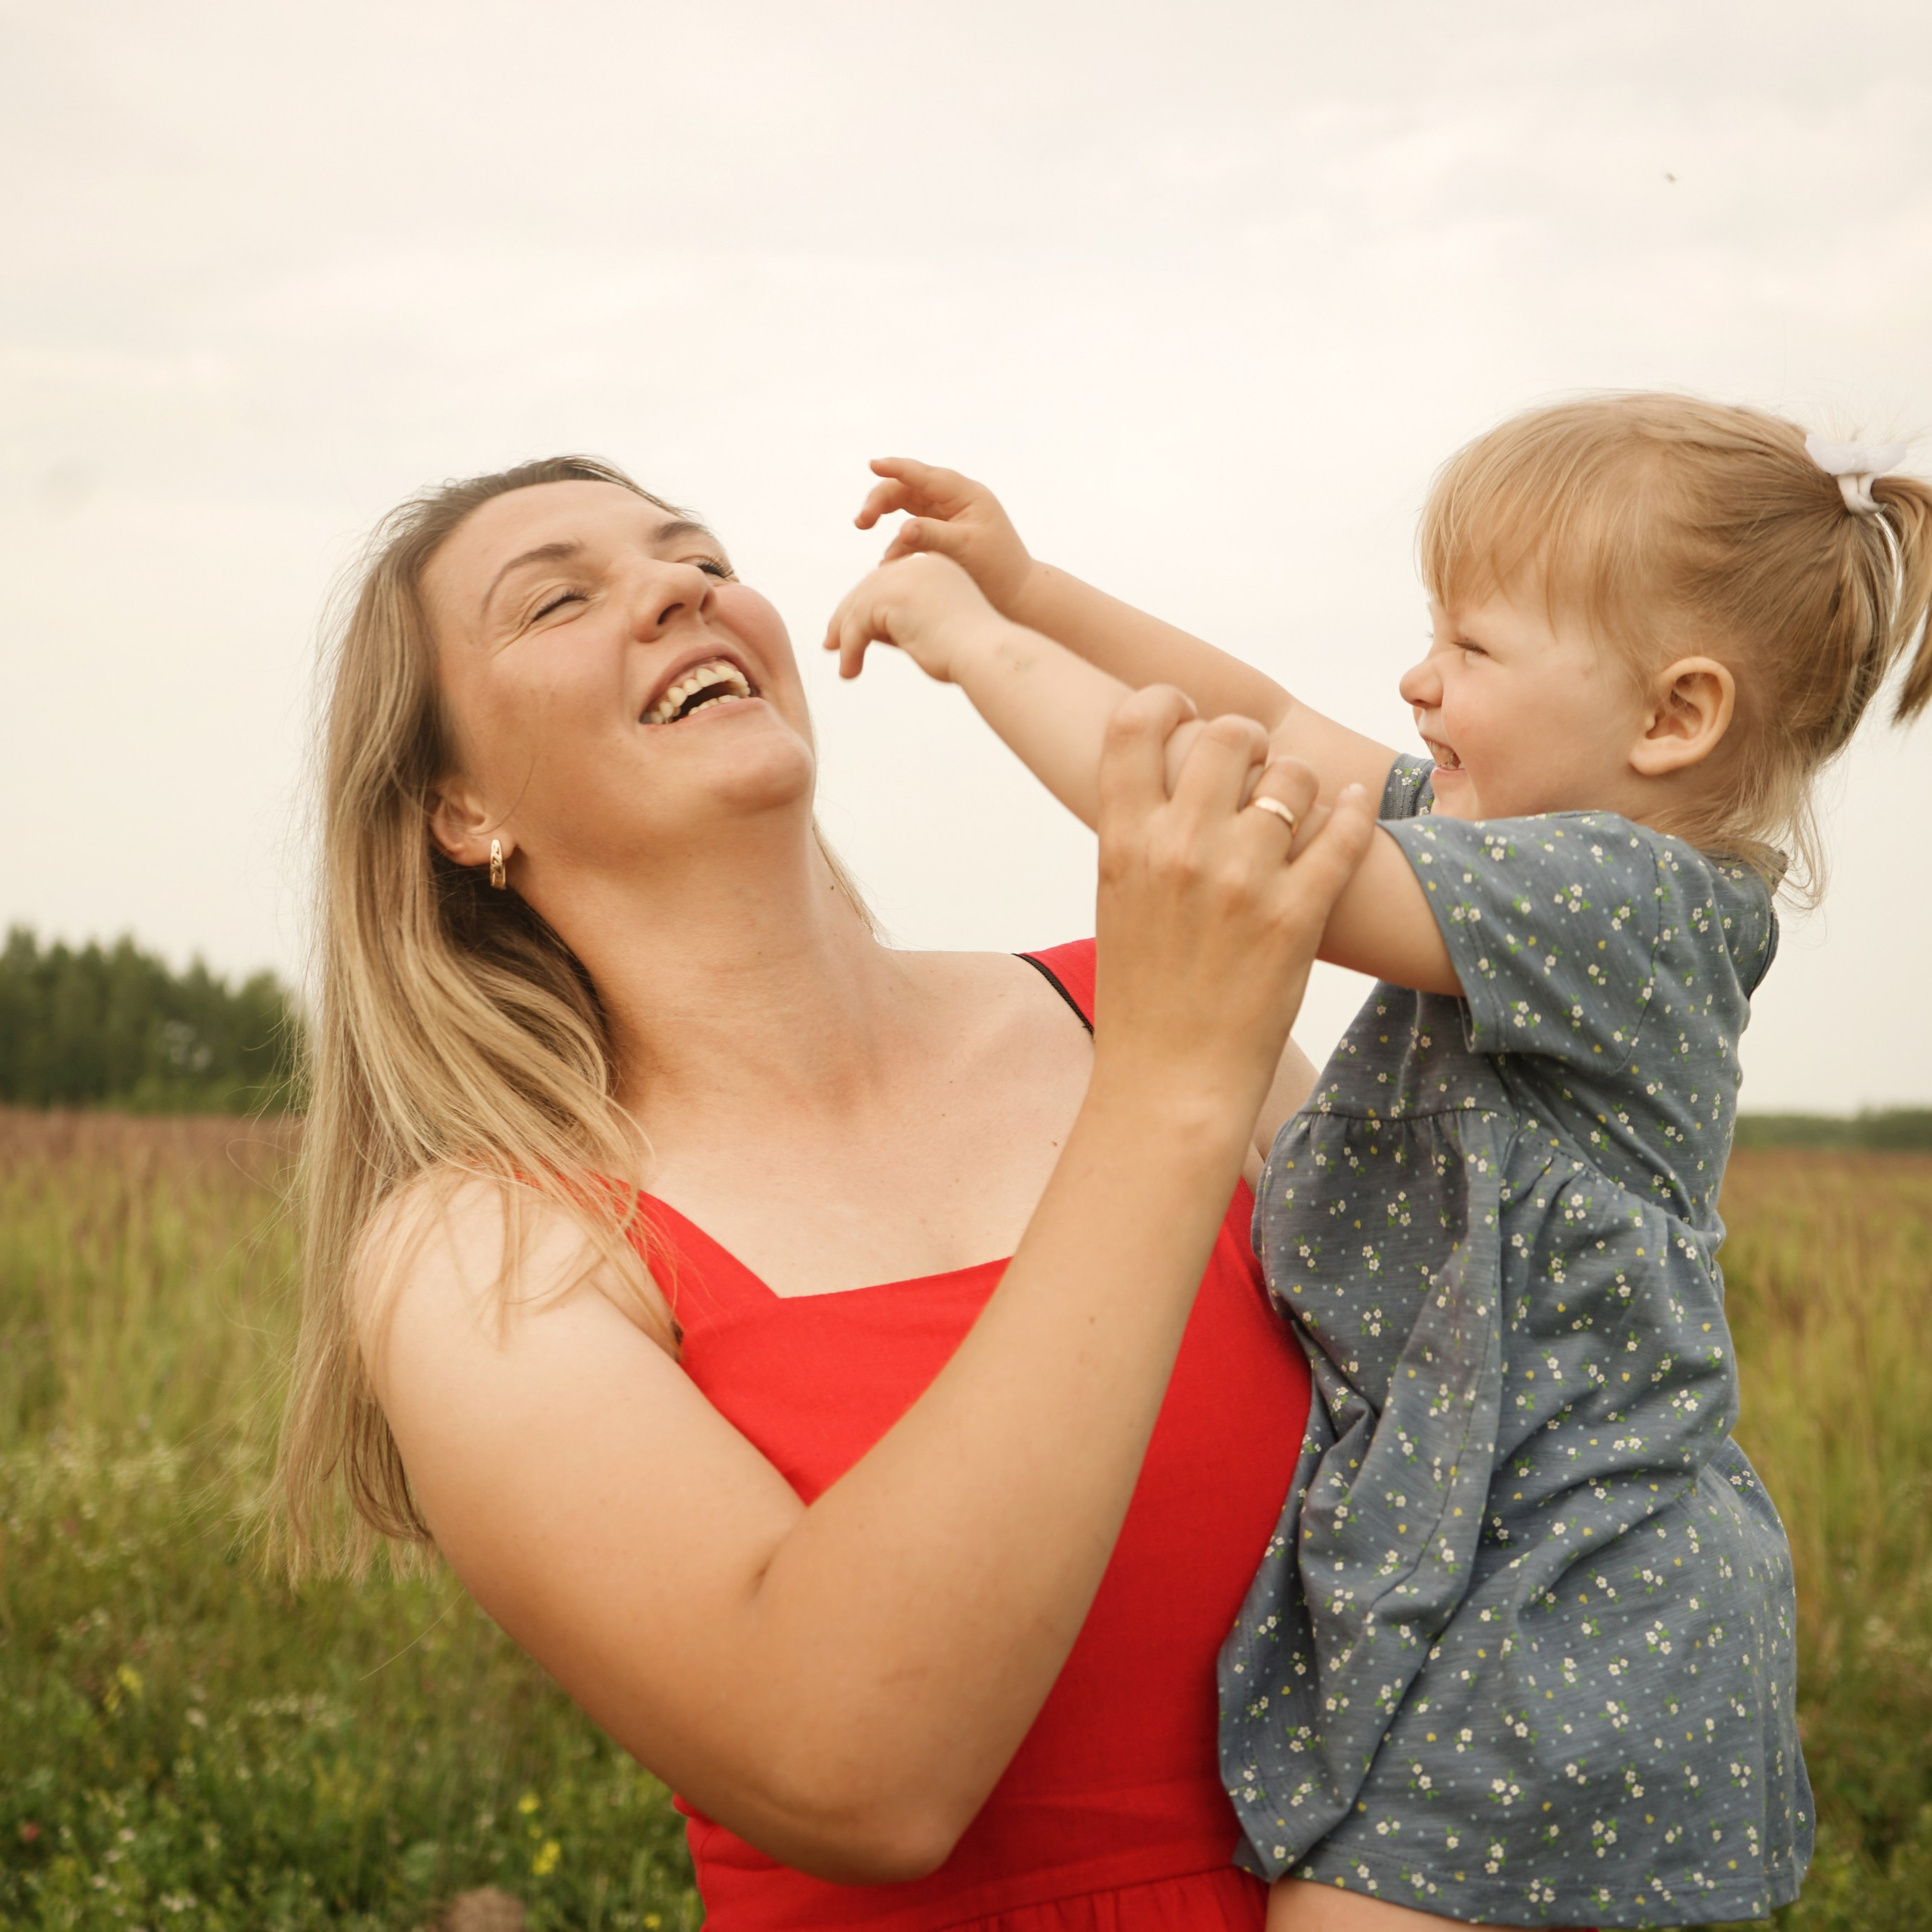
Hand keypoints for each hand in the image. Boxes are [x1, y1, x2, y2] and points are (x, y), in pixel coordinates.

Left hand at [823, 553, 1006, 684]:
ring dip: (847, 639)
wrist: (987, 654)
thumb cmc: (969, 653)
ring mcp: (905, 579)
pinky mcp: (892, 598)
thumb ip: (900, 625)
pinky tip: (851, 671)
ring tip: (845, 667)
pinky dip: (851, 650)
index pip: (888, 584)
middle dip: (846, 618)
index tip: (848, 633)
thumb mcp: (930, 631)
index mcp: (933, 569)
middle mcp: (918, 567)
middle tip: (830, 644)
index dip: (865, 608)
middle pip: (868, 589)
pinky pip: (858, 625)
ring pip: (859, 607)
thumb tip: (866, 633)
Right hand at [855, 459, 1037, 615]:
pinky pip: (911, 532)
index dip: (896, 468)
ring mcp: (949, 516)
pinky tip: (887, 563)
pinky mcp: (942, 535)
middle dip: (881, 499)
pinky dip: (897, 545)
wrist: (1019, 597)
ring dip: (884, 515)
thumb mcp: (964, 551)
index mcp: (967, 495)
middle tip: (861, 522)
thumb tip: (901, 530)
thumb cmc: (998, 572)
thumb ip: (932, 536)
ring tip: (864, 527)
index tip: (872, 465)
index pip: (925, 476)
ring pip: (907, 506)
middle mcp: (956, 500)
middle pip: (909, 487)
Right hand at [1090, 688, 1374, 1130]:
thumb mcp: (1117, 898)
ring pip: (1293, 775)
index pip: (1135, 723)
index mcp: (1123, 841)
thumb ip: (1142, 830)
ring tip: (1296, 812)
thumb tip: (1179, 768)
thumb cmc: (1143, 991)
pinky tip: (1354, 811)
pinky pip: (1343, 829)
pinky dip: (1355, 813)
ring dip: (1300, 785)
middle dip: (1249, 741)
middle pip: (1228, 734)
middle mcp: (1179, 849)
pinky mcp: (1298, 913)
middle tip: (1254, 768)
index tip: (1185, 716)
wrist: (1170, 1078)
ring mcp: (1241, 879)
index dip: (1165, 702)